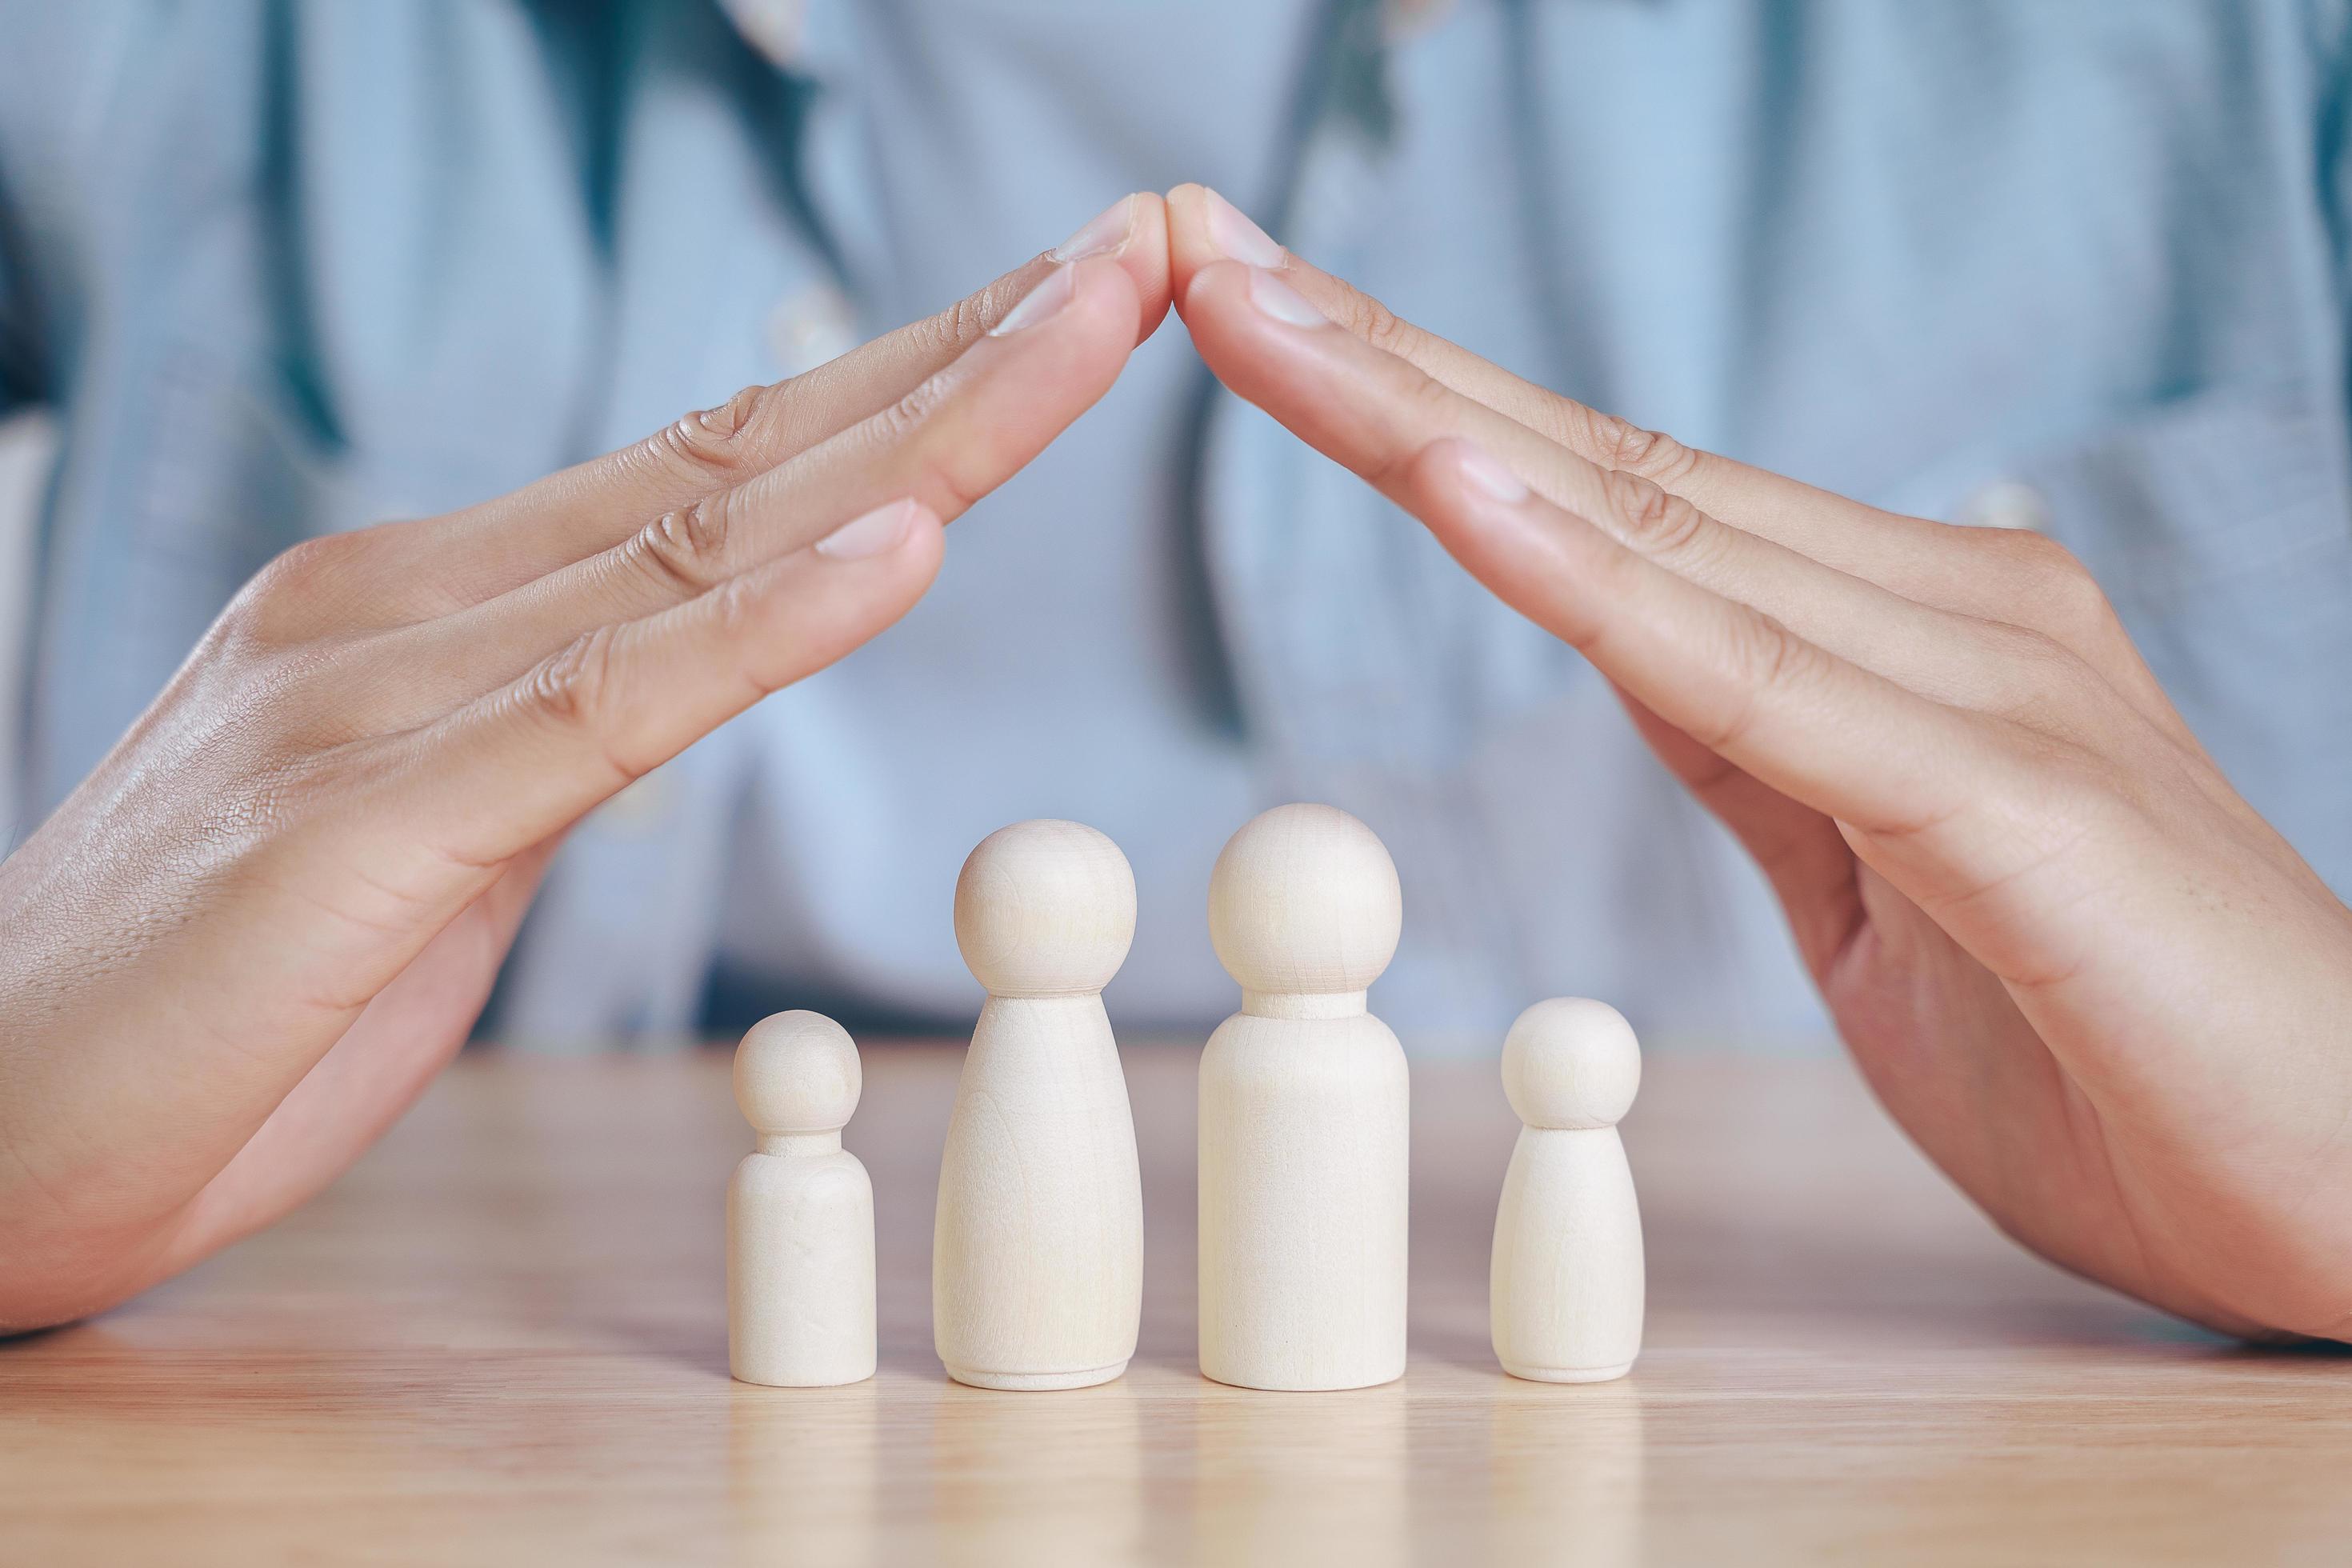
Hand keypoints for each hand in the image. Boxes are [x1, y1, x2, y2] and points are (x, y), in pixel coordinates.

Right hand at [0, 196, 1172, 1331]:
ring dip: (929, 434)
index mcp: (434, 600)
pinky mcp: (361, 830)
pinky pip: (607, 708)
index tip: (1070, 309)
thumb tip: (686, 677)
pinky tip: (909, 548)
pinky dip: (770, 627)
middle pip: (749, 459)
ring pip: (706, 544)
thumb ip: (550, 736)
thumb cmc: (205, 1001)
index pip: (723, 464)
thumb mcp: (426, 841)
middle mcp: (411, 605)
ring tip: (1094, 324)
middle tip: (1145, 245)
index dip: (913, 379)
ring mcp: (380, 699)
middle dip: (969, 352)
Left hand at [1166, 185, 2351, 1339]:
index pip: (1612, 489)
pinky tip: (1464, 494)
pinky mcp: (2009, 799)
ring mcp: (1981, 683)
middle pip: (1604, 465)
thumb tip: (1625, 643)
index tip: (1265, 328)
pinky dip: (1600, 586)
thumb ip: (1758, 746)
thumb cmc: (2112, 1041)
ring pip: (1656, 530)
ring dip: (1435, 426)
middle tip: (1203, 258)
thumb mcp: (1870, 882)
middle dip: (1381, 364)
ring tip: (1263, 323)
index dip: (1420, 404)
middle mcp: (1938, 605)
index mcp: (1893, 628)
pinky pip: (1761, 680)